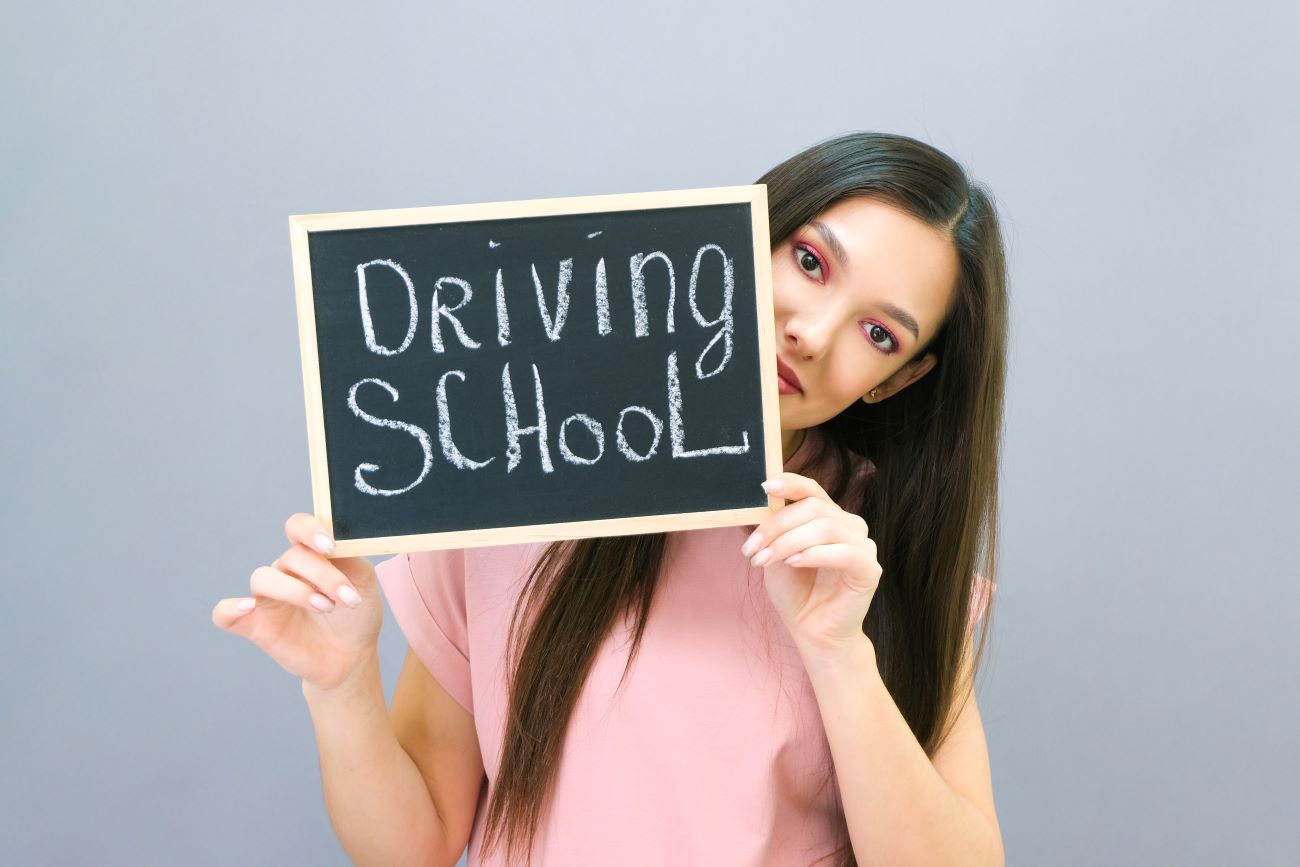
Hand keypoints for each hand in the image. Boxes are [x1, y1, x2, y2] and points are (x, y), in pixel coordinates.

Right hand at [212, 513, 382, 690]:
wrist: (351, 656)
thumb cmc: (356, 614)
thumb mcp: (364, 581)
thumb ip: (351, 556)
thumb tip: (337, 542)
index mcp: (311, 555)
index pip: (298, 527)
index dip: (309, 530)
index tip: (330, 547)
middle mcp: (285, 572)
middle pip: (290, 557)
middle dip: (322, 575)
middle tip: (346, 598)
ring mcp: (268, 598)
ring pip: (262, 578)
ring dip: (294, 591)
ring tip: (325, 607)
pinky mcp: (256, 626)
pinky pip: (224, 613)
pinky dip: (229, 608)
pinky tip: (247, 608)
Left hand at [744, 473, 882, 655]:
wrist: (812, 631)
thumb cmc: (796, 592)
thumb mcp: (776, 554)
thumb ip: (776, 529)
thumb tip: (764, 504)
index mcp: (828, 518)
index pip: (812, 491)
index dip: (791, 483)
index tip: (765, 486)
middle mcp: (849, 526)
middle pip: (813, 508)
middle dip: (777, 526)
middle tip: (751, 548)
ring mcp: (862, 546)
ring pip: (825, 528)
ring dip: (788, 542)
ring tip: (764, 560)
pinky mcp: (869, 569)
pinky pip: (844, 552)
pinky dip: (814, 554)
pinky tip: (793, 563)